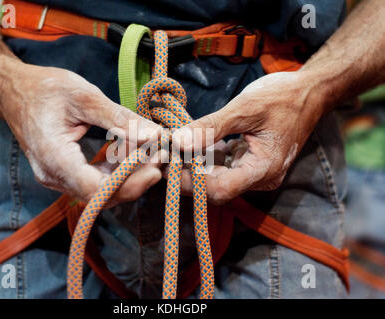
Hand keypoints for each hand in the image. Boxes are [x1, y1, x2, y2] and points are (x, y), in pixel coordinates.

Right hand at [0, 60, 162, 205]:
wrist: (14, 91)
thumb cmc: (44, 88)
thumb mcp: (84, 96)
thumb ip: (119, 118)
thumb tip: (154, 135)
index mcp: (54, 158)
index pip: (96, 189)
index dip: (129, 184)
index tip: (155, 167)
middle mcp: (53, 176)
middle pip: (100, 195)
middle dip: (134, 181)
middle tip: (160, 157)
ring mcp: (57, 178)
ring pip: (100, 191)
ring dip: (127, 176)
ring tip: (149, 152)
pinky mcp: (64, 173)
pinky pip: (94, 181)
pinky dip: (115, 171)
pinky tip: (130, 152)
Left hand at [173, 71, 325, 204]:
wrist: (310, 92)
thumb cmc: (282, 96)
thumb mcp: (244, 108)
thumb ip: (210, 127)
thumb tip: (177, 142)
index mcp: (264, 169)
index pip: (220, 190)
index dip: (191, 181)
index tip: (168, 164)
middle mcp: (261, 178)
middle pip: (216, 188)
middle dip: (189, 174)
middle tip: (166, 155)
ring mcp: (257, 173)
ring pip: (218, 179)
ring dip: (195, 165)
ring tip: (175, 148)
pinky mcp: (252, 164)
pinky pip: (225, 168)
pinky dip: (207, 159)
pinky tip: (195, 144)